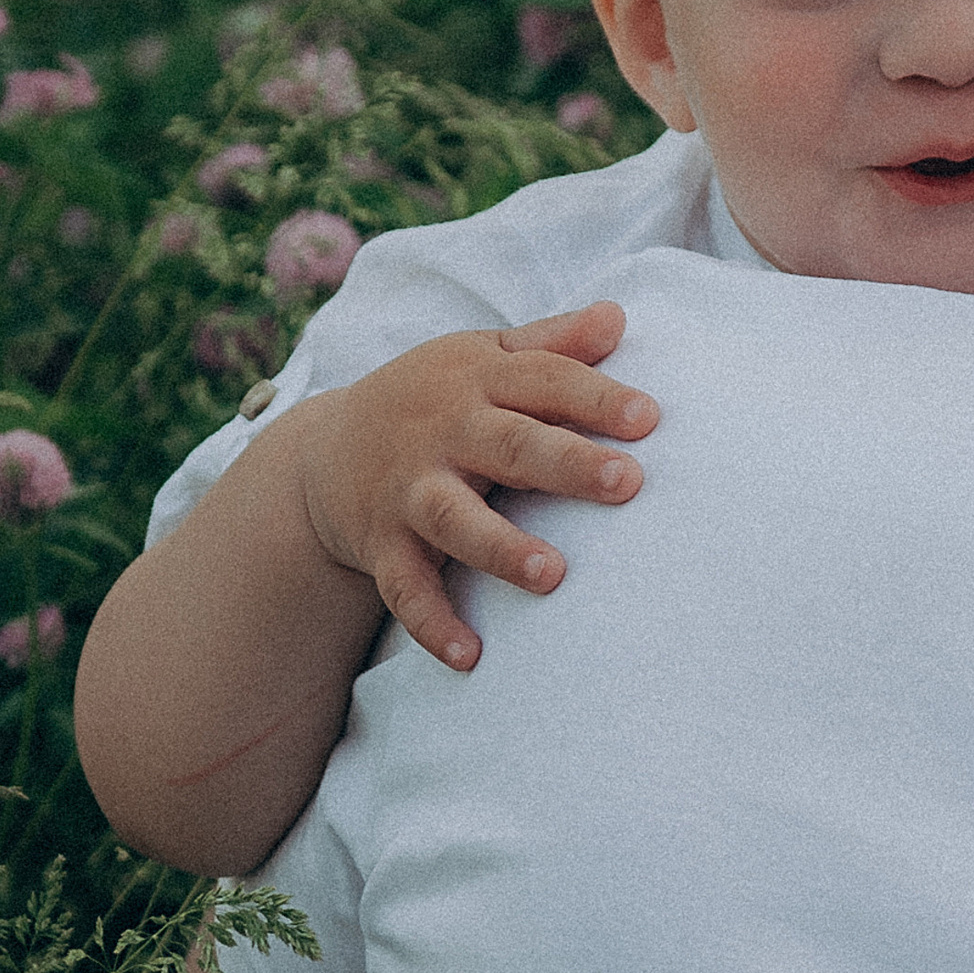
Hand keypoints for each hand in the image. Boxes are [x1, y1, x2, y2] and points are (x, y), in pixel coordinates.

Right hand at [292, 301, 658, 670]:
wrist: (323, 448)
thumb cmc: (433, 399)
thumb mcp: (482, 357)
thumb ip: (552, 343)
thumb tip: (619, 316)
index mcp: (477, 380)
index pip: (544, 380)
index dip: (596, 397)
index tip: (649, 417)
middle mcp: (444, 432)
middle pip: (511, 446)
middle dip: (567, 464)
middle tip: (628, 482)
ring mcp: (410, 491)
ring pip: (456, 521)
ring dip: (502, 547)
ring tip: (552, 574)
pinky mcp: (382, 544)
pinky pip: (406, 588)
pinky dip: (432, 623)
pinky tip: (470, 656)